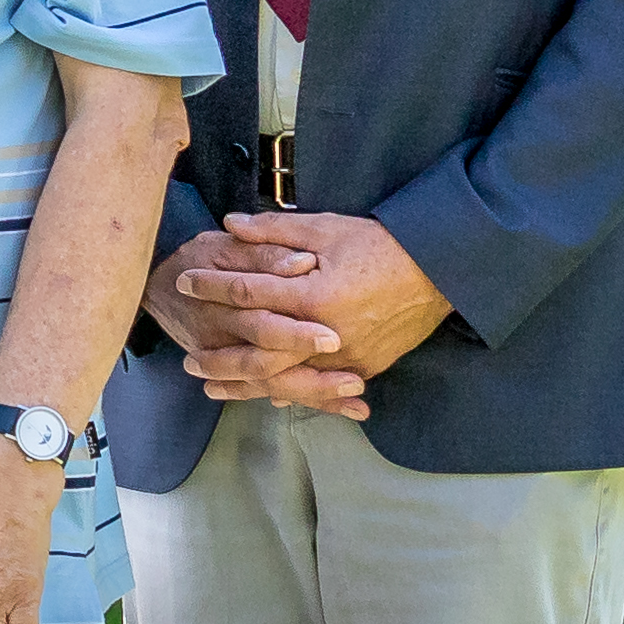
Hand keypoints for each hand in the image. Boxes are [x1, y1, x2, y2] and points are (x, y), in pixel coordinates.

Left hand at [173, 211, 456, 419]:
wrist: (441, 270)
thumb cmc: (380, 244)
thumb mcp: (325, 228)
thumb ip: (274, 231)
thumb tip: (230, 225)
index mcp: (312, 294)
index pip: (247, 292)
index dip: (211, 286)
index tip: (183, 282)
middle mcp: (326, 333)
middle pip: (258, 351)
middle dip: (219, 356)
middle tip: (188, 359)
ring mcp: (347, 356)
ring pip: (285, 379)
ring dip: (246, 385)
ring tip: (212, 387)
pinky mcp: (365, 367)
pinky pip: (320, 387)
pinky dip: (290, 393)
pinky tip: (263, 397)